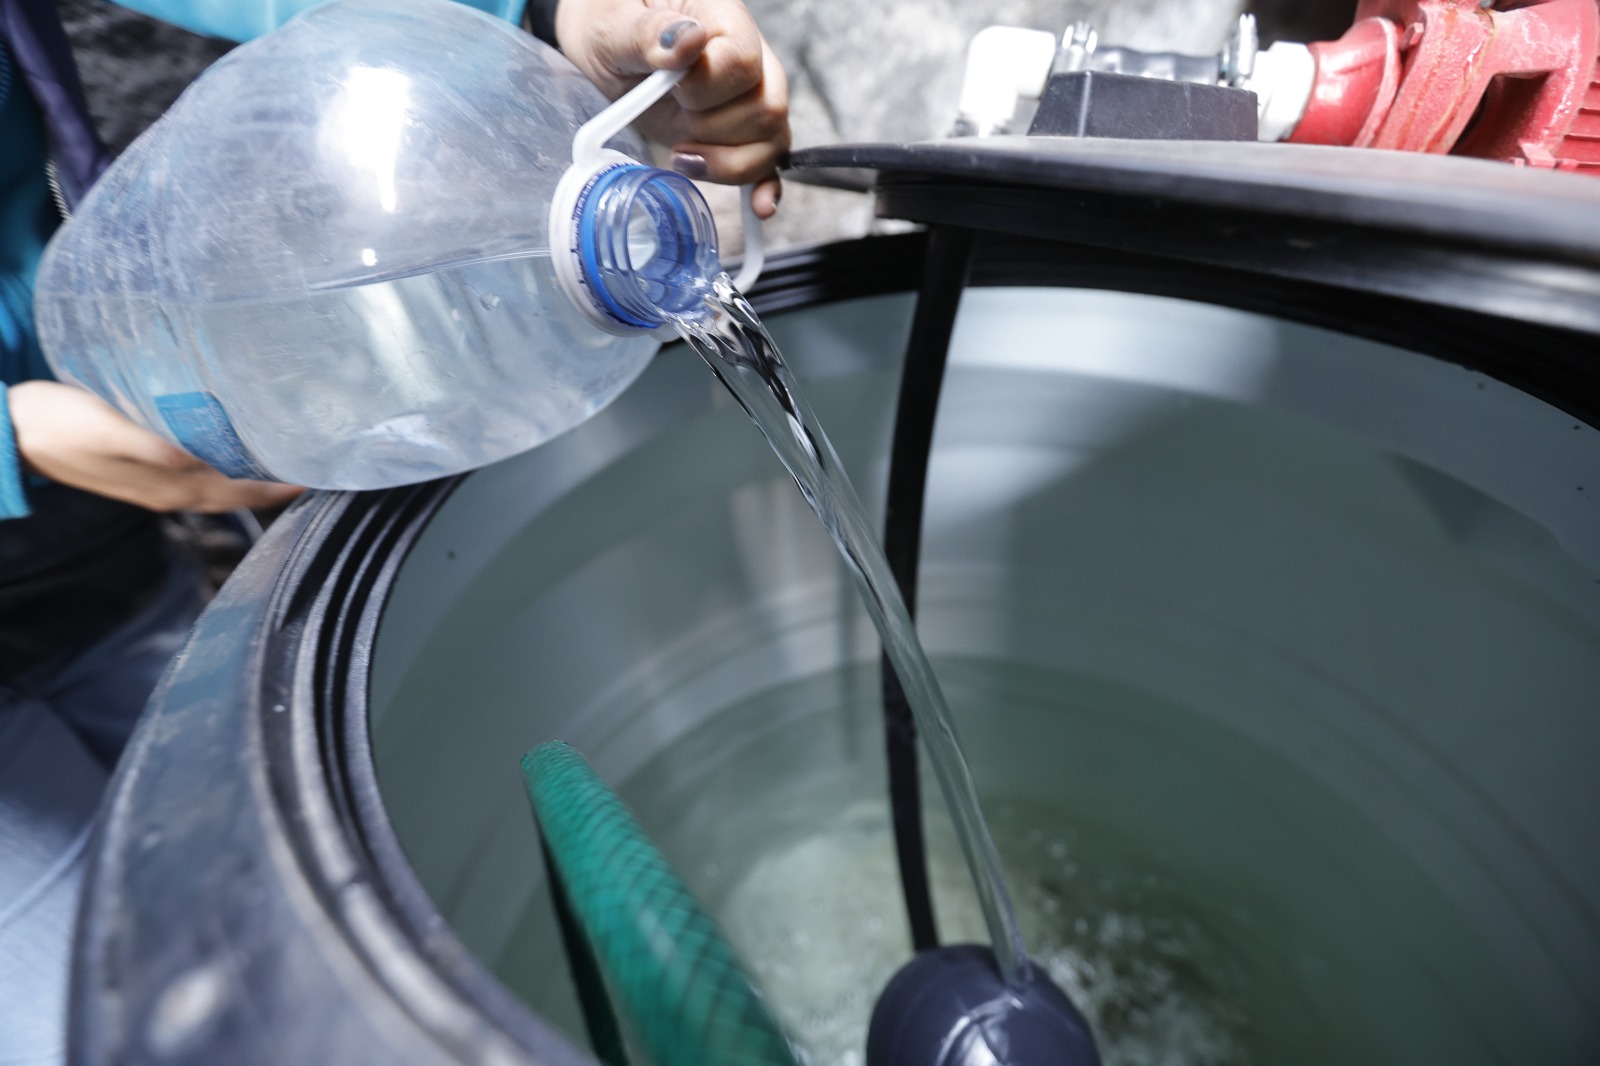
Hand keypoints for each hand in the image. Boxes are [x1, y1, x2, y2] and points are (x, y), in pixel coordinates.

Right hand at [9, 381, 303, 513]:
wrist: (12, 433)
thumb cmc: (57, 424)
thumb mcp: (106, 430)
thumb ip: (153, 447)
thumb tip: (198, 460)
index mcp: (171, 488)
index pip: (241, 493)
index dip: (279, 485)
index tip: (318, 471)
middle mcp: (172, 493)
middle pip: (239, 494)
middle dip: (277, 482)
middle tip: (316, 459)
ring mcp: (159, 485)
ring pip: (222, 485)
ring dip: (254, 473)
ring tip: (287, 452)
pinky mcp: (147, 470)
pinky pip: (201, 473)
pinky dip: (227, 463)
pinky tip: (236, 444)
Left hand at [553, 0, 789, 217]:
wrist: (602, 39)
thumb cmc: (609, 21)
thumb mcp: (614, 24)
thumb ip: (648, 33)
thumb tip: (686, 42)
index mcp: (723, 18)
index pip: (743, 63)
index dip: (706, 88)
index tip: (669, 88)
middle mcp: (749, 56)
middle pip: (766, 109)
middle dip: (711, 129)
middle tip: (671, 114)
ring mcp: (749, 96)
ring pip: (772, 141)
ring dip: (726, 162)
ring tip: (682, 154)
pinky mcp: (740, 130)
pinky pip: (769, 160)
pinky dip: (763, 185)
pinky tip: (758, 206)